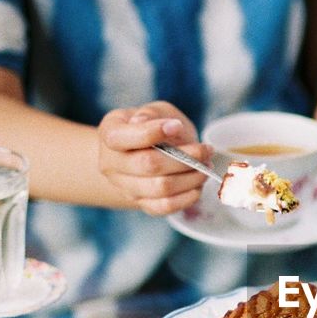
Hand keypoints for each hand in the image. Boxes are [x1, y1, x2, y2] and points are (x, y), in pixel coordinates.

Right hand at [97, 101, 211, 215]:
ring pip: (160, 188)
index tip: (177, 126)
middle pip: (148, 165)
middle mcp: (111, 164)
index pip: (123, 138)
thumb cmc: (150, 125)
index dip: (151, 132)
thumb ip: (153, 115)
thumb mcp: (152, 110)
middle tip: (206, 150)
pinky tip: (199, 185)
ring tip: (206, 166)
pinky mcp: (142, 203)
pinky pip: (165, 207)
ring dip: (191, 177)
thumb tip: (160, 125)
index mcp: (110, 134)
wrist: (142, 151)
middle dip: (184, 157)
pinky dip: (187, 197)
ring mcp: (125, 187)